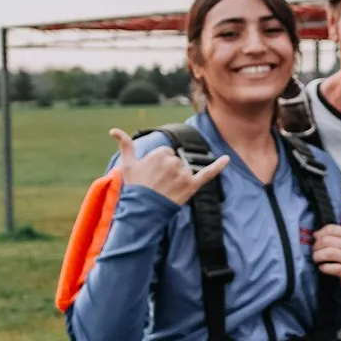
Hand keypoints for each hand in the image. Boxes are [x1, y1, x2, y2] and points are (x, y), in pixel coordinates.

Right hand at [112, 128, 228, 203]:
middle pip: (177, 161)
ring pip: (186, 170)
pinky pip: (208, 174)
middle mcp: (174, 162)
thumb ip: (125, 145)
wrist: (142, 211)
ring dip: (180, 178)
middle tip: (158, 184)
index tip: (152, 175)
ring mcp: (184, 174)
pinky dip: (218, 166)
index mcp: (160, 154)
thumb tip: (113, 130)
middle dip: (170, 171)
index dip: (160, 164)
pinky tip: (227, 158)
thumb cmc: (134, 187)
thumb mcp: (127, 165)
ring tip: (167, 189)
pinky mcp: (192, 186)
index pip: (167, 153)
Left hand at [312, 223, 340, 285]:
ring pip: (331, 253)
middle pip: (328, 240)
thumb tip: (315, 234)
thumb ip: (328, 236)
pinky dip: (325, 267)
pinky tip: (322, 268)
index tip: (315, 238)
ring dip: (319, 256)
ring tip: (316, 259)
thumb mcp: (337, 244)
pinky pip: (335, 268)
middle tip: (314, 251)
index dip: (320, 233)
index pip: (332, 229)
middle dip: (317, 246)